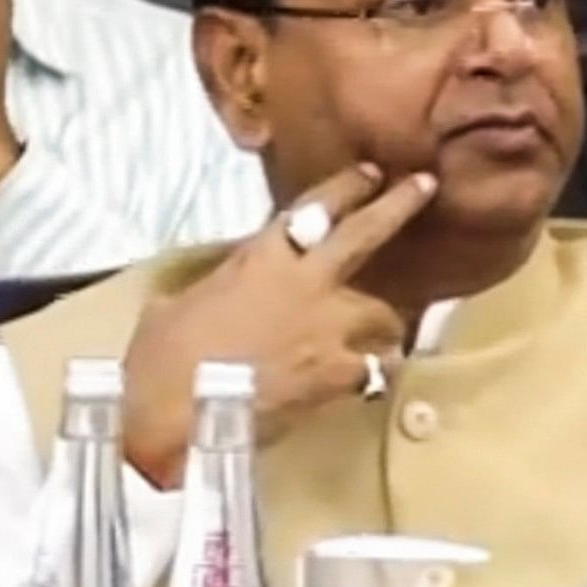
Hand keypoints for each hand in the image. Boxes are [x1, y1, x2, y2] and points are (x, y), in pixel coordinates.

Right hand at [113, 163, 441, 485]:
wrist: (179, 412)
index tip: (371, 173)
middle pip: (364, 234)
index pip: (310, 209)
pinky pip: (376, 369)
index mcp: (259, 259)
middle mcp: (305, 282)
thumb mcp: (173, 306)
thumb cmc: (162, 357)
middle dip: (396, 205)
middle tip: (425, 185)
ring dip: (384, 322)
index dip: (344, 188)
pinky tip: (369, 383)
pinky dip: (373, 374)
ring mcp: (330, 327)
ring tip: (385, 336)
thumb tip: (212, 292)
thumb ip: (210, 291)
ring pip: (384, 312)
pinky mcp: (341, 372)